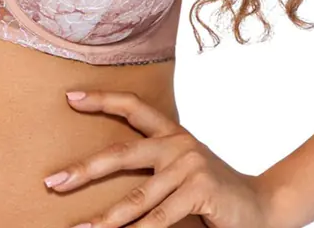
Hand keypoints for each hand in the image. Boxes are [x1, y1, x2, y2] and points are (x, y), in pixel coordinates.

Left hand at [42, 90, 276, 227]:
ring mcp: (189, 165)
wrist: (261, 207)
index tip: (70, 98)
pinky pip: (160, 219)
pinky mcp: (199, 190)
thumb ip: (154, 168)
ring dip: (105, 219)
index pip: (133, 107)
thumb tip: (105, 171)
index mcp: (171, 133)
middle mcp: (178, 144)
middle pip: (122, 153)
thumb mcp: (182, 169)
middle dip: (85, 169)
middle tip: (53, 181)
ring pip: (137, 197)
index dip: (102, 100)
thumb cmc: (211, 191)